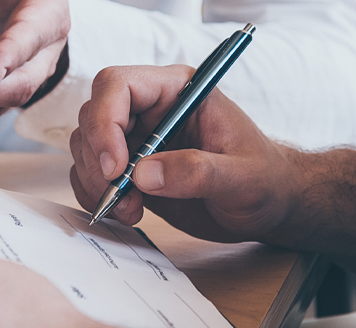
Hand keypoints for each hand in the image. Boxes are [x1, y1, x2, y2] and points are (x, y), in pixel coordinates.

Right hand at [69, 65, 301, 242]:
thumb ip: (198, 171)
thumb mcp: (243, 177)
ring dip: (96, 181)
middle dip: (98, 158)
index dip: (106, 121)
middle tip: (120, 195)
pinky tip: (128, 212)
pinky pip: (92, 173)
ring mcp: (138, 137)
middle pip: (93, 114)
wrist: (268, 206)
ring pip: (87, 145)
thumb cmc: (266, 180)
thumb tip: (143, 175)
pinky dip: (97, 195)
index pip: (119, 85)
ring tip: (131, 209)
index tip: (115, 166)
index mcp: (179, 90)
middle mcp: (152, 108)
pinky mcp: (132, 167)